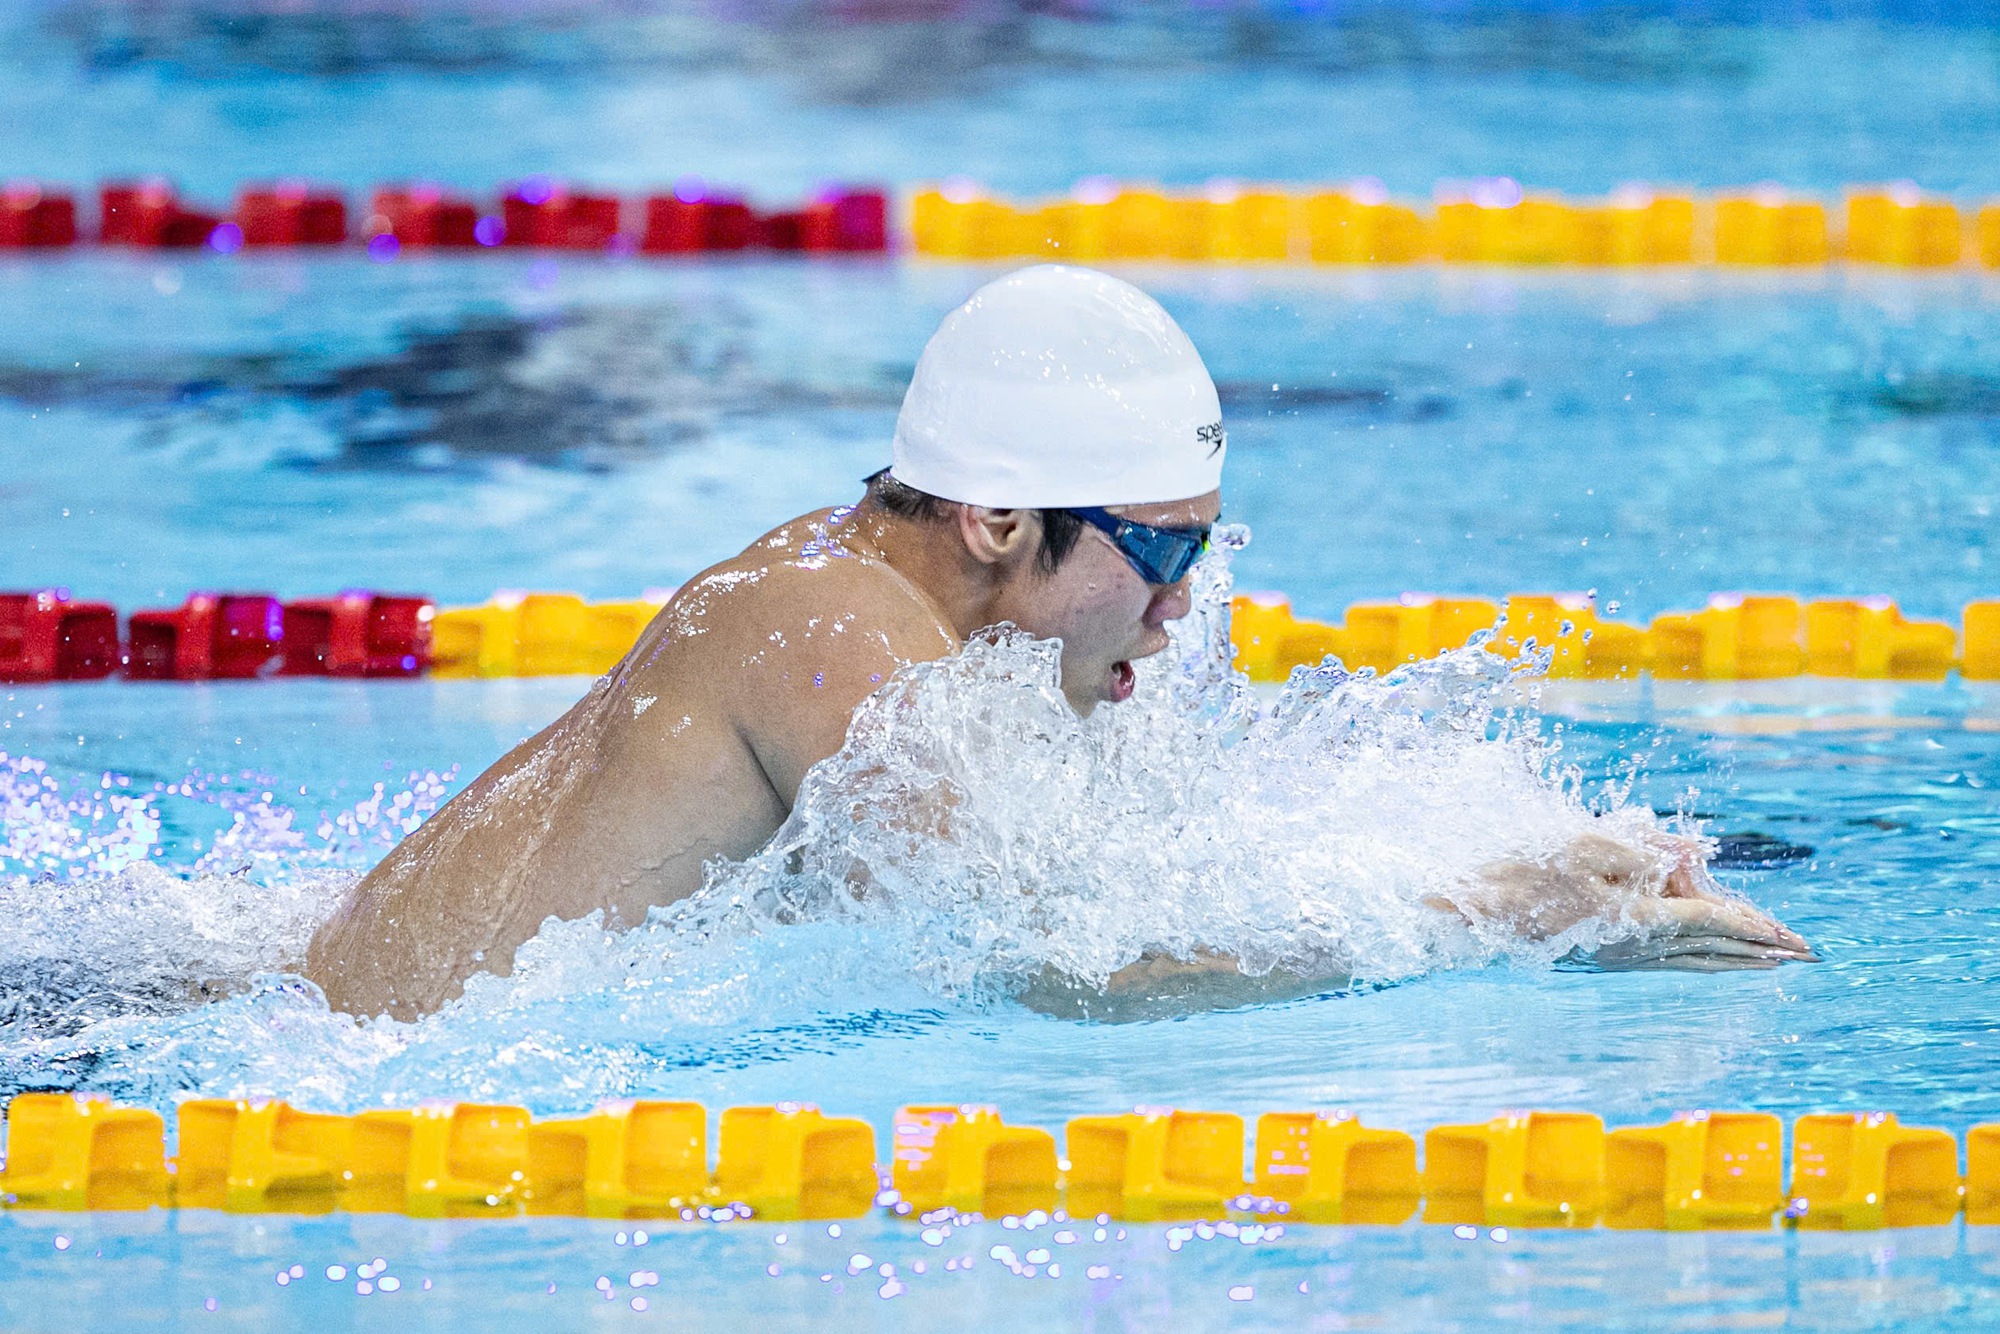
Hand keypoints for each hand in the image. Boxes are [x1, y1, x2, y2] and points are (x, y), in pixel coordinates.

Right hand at [1446, 829, 1816, 970]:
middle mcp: (1634, 948)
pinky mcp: (1603, 955)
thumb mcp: (1587, 843)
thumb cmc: (1523, 871)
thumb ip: (1644, 850)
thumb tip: (1689, 856)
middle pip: (1711, 950)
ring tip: (1770, 961)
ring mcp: (1618, 957)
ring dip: (1735, 959)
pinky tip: (1706, 958)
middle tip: (1804, 955)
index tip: (1791, 935)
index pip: (1710, 921)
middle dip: (1760, 951)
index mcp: (1635, 921)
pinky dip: (1700, 958)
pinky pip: (1667, 959)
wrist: (1470, 912)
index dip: (1754, 925)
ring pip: (1691, 960)